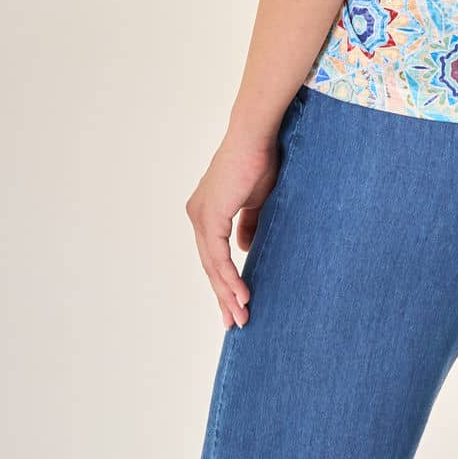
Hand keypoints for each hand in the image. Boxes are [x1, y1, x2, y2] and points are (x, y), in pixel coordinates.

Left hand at [185, 127, 283, 328]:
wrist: (256, 137)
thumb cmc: (259, 161)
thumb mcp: (256, 200)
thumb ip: (249, 224)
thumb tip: (244, 249)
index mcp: (207, 211)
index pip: (214, 255)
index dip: (225, 280)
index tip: (236, 303)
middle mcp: (198, 216)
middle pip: (210, 265)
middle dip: (223, 295)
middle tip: (235, 321)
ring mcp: (201, 217)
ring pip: (212, 266)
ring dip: (227, 293)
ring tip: (241, 315)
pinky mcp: (209, 217)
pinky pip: (217, 257)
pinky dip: (229, 278)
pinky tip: (240, 295)